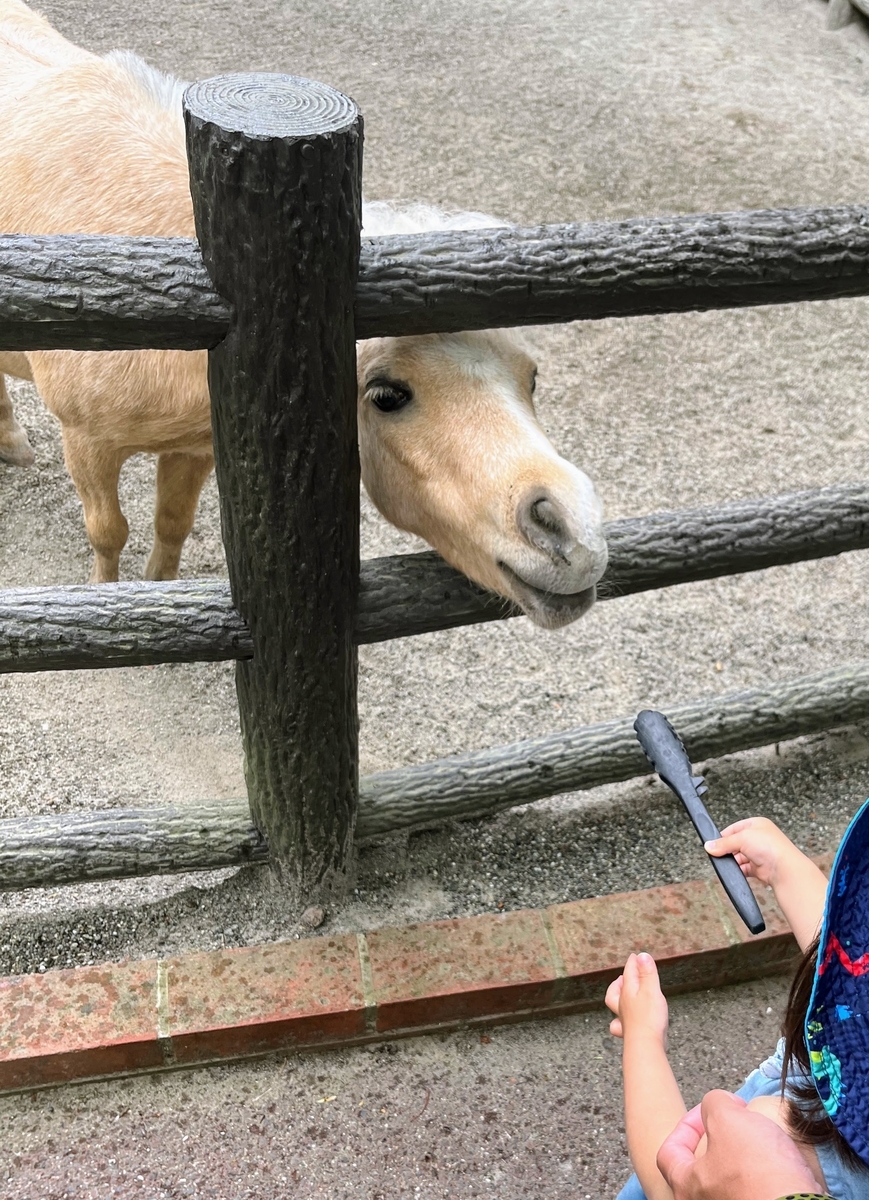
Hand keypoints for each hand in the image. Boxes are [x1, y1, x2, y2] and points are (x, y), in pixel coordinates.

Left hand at [604, 951, 668, 1041]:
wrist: (645, 1046)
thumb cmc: (648, 1018)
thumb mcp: (651, 990)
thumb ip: (647, 973)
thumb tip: (642, 956)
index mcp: (628, 992)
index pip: (628, 973)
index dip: (633, 963)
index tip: (635, 957)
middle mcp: (623, 1006)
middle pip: (616, 991)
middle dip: (620, 981)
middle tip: (622, 976)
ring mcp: (625, 1020)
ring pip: (616, 1007)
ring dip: (618, 998)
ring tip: (621, 995)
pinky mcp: (631, 1033)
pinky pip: (620, 1026)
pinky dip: (620, 1022)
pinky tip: (625, 1023)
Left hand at [657, 1090, 825, 1199]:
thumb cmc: (758, 1172)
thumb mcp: (726, 1117)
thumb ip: (713, 1104)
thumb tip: (718, 1104)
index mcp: (687, 1189)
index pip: (669, 1154)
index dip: (686, 1125)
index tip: (707, 1113)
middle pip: (701, 1169)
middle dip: (719, 1141)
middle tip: (737, 1126)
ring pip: (730, 1181)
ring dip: (745, 1158)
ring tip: (763, 1141)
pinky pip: (756, 1192)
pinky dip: (765, 1177)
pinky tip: (781, 1164)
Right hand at [703, 816, 799, 887]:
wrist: (784, 868)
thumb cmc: (771, 847)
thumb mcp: (742, 838)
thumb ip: (723, 843)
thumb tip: (709, 845)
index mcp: (756, 824)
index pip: (734, 828)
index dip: (723, 835)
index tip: (714, 843)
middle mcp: (758, 838)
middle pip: (735, 843)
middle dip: (727, 850)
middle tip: (718, 854)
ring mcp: (759, 853)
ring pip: (739, 857)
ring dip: (733, 861)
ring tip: (727, 863)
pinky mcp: (759, 867)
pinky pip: (744, 868)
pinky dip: (738, 870)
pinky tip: (734, 871)